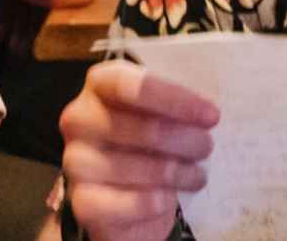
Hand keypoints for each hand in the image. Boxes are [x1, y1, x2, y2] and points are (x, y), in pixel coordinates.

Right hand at [59, 60, 219, 240]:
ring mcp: (76, 160)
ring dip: (177, 173)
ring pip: (137, 168)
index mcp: (100, 84)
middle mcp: (79, 119)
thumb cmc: (148, 141)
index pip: (128, 84)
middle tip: (207, 146)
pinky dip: (154, 202)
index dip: (172, 99)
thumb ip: (176, 104)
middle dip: (184, 140)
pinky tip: (168, 198)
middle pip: (140, 128)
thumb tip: (207, 113)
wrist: (126, 191)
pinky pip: (127, 202)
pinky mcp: (82, 201)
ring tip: (197, 174)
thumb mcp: (160, 112)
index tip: (210, 115)